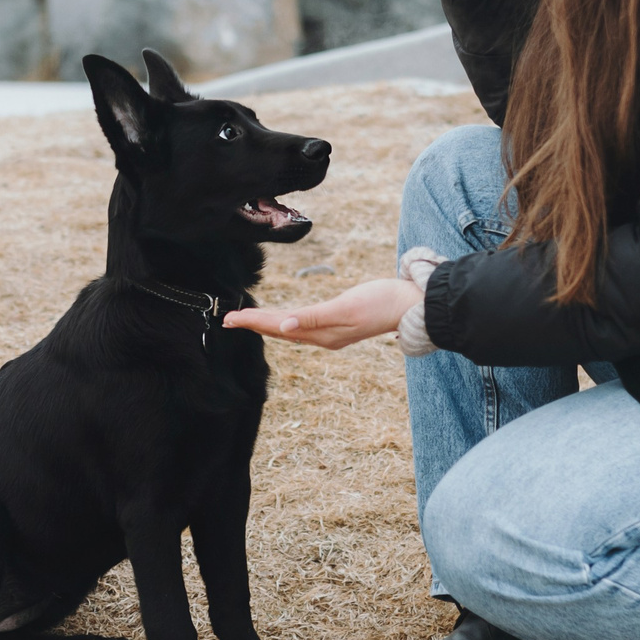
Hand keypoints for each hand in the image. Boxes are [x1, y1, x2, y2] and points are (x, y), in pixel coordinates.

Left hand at [223, 278, 418, 349]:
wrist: (412, 304)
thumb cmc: (382, 303)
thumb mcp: (345, 308)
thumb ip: (313, 318)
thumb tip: (283, 327)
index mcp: (321, 333)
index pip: (277, 326)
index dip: (252, 321)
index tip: (229, 318)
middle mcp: (323, 336)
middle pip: (279, 329)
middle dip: (253, 324)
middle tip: (227, 319)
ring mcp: (332, 332)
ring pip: (290, 329)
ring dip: (267, 323)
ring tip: (247, 320)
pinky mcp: (340, 323)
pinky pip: (304, 325)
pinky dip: (287, 321)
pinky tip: (283, 321)